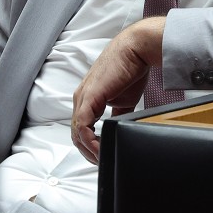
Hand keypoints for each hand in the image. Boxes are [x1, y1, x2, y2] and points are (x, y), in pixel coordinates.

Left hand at [71, 17, 164, 163]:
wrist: (136, 50)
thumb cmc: (131, 68)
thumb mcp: (124, 99)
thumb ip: (119, 114)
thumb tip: (121, 128)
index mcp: (87, 98)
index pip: (82, 128)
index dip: (90, 145)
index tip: (103, 155)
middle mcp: (81, 98)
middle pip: (77, 134)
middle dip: (89, 152)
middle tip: (103, 162)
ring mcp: (83, 97)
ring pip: (77, 133)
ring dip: (89, 150)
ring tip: (102, 159)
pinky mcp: (89, 97)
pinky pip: (83, 126)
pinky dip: (90, 141)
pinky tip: (100, 149)